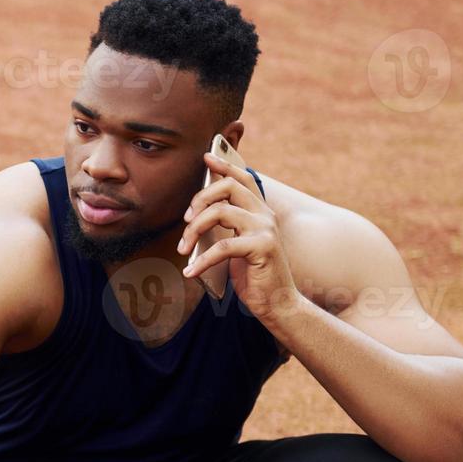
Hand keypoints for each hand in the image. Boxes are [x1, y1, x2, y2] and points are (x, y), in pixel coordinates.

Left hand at [175, 151, 301, 324]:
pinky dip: (202, 260)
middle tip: (185, 221)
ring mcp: (265, 230)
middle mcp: (265, 215)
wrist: (278, 304)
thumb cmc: (255, 276)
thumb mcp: (239, 245)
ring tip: (184, 250)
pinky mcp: (262, 248)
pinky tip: (190, 273)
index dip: (225, 164)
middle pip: (228, 187)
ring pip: (220, 212)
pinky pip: (223, 247)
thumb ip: (227, 227)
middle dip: (199, 199)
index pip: (243, 178)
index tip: (206, 157)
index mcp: (260, 211)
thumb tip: (198, 215)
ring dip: (194, 230)